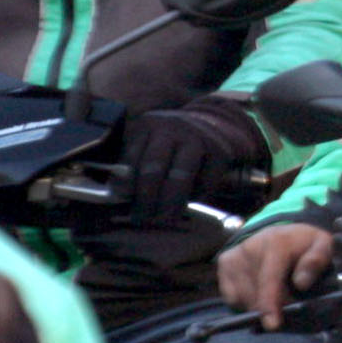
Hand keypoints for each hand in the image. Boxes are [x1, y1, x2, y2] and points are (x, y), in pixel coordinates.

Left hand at [125, 100, 266, 218]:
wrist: (216, 122)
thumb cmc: (174, 142)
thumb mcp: (150, 142)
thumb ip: (135, 163)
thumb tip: (120, 196)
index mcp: (148, 125)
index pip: (132, 157)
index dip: (125, 183)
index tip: (123, 202)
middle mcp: (172, 127)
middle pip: (154, 167)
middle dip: (146, 198)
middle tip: (142, 218)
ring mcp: (198, 137)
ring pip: (180, 176)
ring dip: (170, 203)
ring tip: (165, 219)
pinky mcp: (220, 152)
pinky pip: (205, 182)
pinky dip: (197, 196)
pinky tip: (189, 201)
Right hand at [218, 222, 336, 329]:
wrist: (283, 232)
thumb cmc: (304, 245)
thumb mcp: (322, 246)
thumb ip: (317, 260)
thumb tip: (301, 283)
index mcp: (275, 243)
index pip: (269, 278)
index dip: (269, 303)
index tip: (272, 325)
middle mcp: (249, 247)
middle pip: (255, 294)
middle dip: (271, 308)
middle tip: (288, 304)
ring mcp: (234, 256)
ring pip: (241, 298)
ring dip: (258, 306)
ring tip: (274, 297)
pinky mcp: (224, 263)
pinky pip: (231, 297)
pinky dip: (245, 302)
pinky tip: (259, 294)